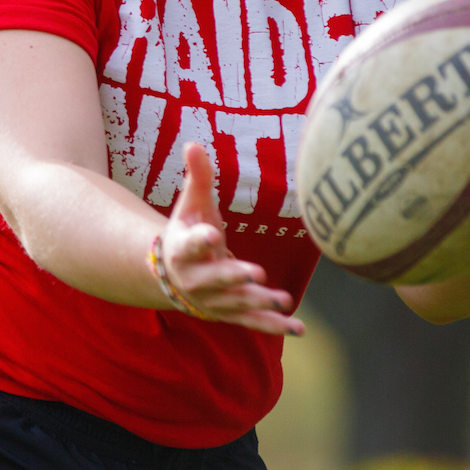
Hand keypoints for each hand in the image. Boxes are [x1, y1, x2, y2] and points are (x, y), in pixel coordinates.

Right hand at [159, 142, 304, 335]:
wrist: (171, 275)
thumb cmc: (187, 230)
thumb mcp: (191, 204)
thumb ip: (197, 176)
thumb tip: (194, 143)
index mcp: (183, 248)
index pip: (191, 243)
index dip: (201, 239)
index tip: (212, 235)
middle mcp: (194, 278)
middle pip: (214, 279)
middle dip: (234, 276)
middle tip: (256, 274)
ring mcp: (212, 299)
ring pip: (235, 303)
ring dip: (258, 302)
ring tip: (283, 300)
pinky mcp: (228, 313)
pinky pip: (251, 322)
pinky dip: (273, 326)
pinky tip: (298, 327)